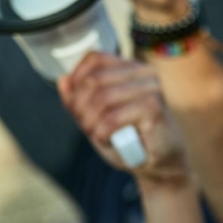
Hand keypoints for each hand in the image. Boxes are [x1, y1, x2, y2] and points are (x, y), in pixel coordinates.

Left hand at [58, 52, 186, 181]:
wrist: (159, 163)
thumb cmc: (129, 139)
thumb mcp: (96, 116)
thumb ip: (79, 98)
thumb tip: (63, 80)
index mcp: (131, 68)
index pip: (94, 59)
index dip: (77, 81)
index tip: (76, 105)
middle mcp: (144, 72)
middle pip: (94, 80)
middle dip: (80, 108)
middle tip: (88, 127)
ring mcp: (151, 88)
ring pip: (102, 99)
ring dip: (91, 123)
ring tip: (99, 135)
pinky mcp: (154, 108)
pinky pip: (112, 118)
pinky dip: (103, 134)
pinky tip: (109, 140)